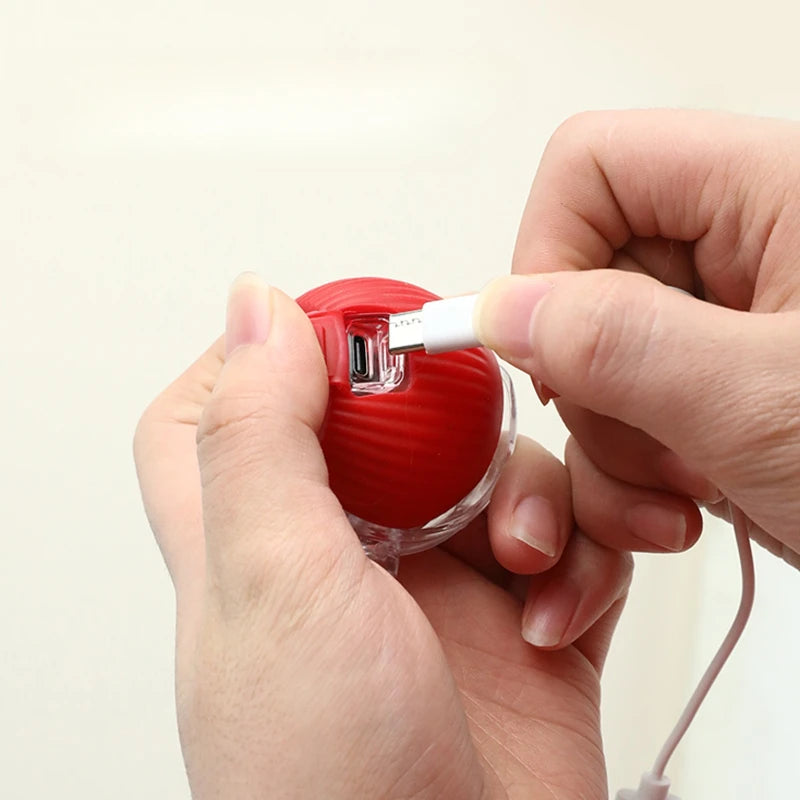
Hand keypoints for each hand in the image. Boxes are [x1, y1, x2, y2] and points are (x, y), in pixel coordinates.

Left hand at [134, 274, 630, 798]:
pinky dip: (582, 557)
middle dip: (447, 417)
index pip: (226, 418)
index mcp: (260, 541)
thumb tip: (252, 305)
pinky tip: (561, 614)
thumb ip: (259, 437)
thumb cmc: (330, 785)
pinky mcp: (522, 622)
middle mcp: (347, 555)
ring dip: (536, 493)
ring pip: (497, 472)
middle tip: (475, 432)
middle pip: (390, 427)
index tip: (337, 336)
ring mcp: (439, 586)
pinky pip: (568, 541)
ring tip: (533, 553)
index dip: (268, 359)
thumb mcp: (273, 584)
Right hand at [474, 109, 799, 567]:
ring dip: (614, 443)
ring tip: (683, 490)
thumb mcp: (771, 405)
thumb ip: (623, 344)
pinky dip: (633, 471)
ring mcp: (725, 330)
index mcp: (775, 195)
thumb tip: (507, 309)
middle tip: (647, 441)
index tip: (537, 345)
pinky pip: (625, 413)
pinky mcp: (717, 392)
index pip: (593, 167)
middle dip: (592, 382)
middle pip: (583, 277)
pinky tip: (688, 501)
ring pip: (594, 360)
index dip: (547, 252)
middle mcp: (746, 252)